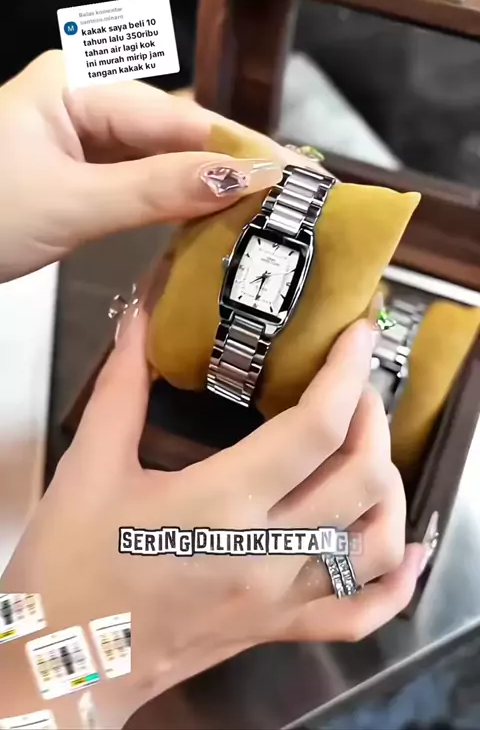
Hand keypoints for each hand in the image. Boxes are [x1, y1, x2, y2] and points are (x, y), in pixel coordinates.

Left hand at [0, 51, 285, 281]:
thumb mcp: (72, 204)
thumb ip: (157, 191)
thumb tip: (242, 181)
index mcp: (78, 85)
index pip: (177, 116)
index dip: (238, 149)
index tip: (291, 174)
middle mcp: (86, 98)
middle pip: (175, 130)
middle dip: (231, 164)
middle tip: (291, 193)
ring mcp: (83, 133)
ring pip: (162, 155)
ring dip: (207, 183)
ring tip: (266, 204)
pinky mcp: (82, 167)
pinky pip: (141, 176)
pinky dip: (175, 197)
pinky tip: (212, 213)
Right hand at [1, 301, 424, 723]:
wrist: (64, 661)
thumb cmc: (70, 568)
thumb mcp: (89, 468)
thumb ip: (122, 387)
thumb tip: (139, 318)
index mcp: (219, 507)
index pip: (313, 431)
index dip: (344, 375)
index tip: (355, 336)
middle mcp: (265, 555)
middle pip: (360, 479)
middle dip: (371, 419)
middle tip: (354, 387)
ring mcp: (279, 600)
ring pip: (375, 545)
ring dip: (390, 489)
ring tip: (372, 451)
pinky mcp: (278, 629)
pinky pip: (359, 615)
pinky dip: (397, 584)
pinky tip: (408, 550)